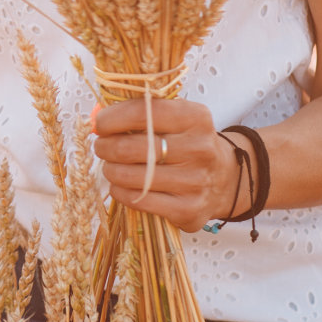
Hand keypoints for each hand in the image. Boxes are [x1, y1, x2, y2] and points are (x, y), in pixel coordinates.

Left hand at [91, 98, 244, 232]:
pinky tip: (121, 185)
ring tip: (111, 166)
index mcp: (196, 118)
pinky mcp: (189, 209)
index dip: (112, 118)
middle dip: (105, 147)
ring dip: (110, 171)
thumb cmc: (186, 143)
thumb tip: (97, 119)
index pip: (143, 112)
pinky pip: (139, 200)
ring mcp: (196, 182)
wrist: (224, 179)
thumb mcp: (175, 118)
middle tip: (102, 147)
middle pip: (130, 147)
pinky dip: (120, 192)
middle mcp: (200, 149)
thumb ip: (140, 112)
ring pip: (131, 176)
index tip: (100, 124)